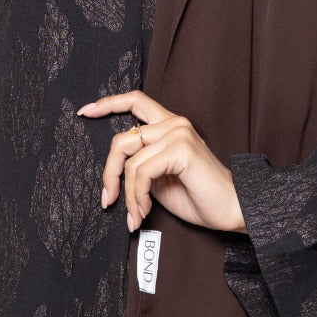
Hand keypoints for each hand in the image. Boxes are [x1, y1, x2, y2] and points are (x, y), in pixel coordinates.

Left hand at [77, 89, 246, 236]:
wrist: (232, 209)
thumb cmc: (200, 196)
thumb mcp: (160, 178)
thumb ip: (141, 165)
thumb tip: (113, 175)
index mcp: (170, 125)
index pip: (135, 101)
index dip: (107, 104)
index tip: (85, 112)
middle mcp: (174, 123)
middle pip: (122, 140)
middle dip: (109, 173)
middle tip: (107, 199)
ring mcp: (178, 133)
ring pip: (129, 161)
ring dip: (127, 195)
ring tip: (136, 214)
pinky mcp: (181, 149)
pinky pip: (141, 172)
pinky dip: (137, 196)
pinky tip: (145, 211)